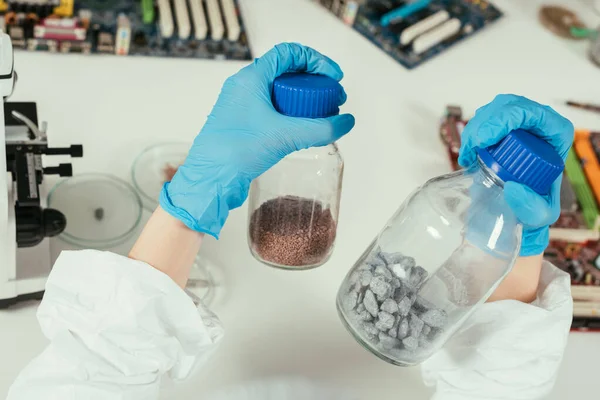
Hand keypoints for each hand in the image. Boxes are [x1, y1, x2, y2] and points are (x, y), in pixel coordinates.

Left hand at [160, 43, 354, 237]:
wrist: (209, 180)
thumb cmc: (235, 151)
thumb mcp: (285, 136)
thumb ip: (320, 128)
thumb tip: (345, 122)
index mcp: (251, 78)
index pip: (289, 54)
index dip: (316, 60)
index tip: (333, 77)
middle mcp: (244, 88)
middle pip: (286, 73)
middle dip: (314, 84)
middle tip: (332, 98)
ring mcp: (242, 107)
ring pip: (279, 94)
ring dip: (303, 102)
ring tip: (323, 117)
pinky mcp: (242, 125)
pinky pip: (272, 111)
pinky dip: (291, 116)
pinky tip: (304, 131)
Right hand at [458, 94, 573, 255]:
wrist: (516, 210)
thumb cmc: (533, 208)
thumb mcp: (540, 214)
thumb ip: (531, 207)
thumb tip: (512, 186)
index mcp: (555, 135)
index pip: (533, 113)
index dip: (506, 119)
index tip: (485, 140)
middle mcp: (538, 125)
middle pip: (509, 106)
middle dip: (485, 122)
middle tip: (471, 146)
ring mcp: (517, 124)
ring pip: (494, 109)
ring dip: (475, 127)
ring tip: (467, 153)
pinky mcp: (499, 128)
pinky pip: (484, 119)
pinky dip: (471, 133)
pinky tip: (467, 152)